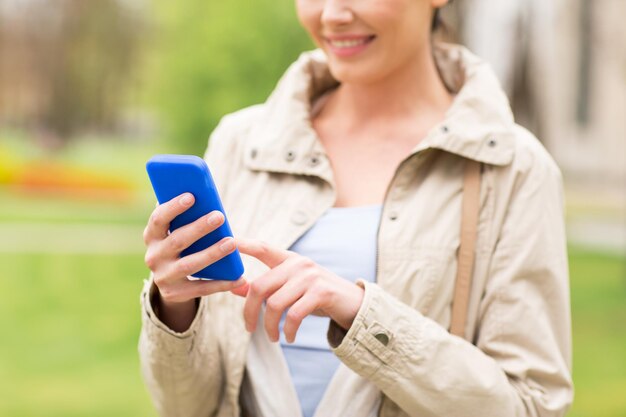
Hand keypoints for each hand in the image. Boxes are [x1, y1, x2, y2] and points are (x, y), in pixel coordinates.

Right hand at [143, 193, 245, 330]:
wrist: (171, 282)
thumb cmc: (180, 245)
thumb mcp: (176, 232)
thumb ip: (185, 218)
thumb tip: (206, 196)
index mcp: (152, 236)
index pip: (158, 219)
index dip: (173, 207)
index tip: (191, 196)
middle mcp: (153, 256)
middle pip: (177, 240)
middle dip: (199, 228)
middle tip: (220, 216)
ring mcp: (163, 276)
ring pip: (189, 264)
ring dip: (212, 253)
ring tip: (231, 243)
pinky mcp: (175, 294)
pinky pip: (201, 288)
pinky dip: (222, 283)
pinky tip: (239, 277)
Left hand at [236, 238, 363, 342]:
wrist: (352, 303)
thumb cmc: (316, 296)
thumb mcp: (290, 288)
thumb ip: (264, 287)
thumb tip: (234, 287)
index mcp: (288, 259)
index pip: (262, 248)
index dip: (244, 244)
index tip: (227, 241)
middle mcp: (298, 264)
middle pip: (260, 286)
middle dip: (249, 312)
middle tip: (249, 329)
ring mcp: (310, 277)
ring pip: (274, 304)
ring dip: (269, 326)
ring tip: (273, 337)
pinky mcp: (321, 292)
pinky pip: (294, 315)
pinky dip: (288, 330)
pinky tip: (289, 337)